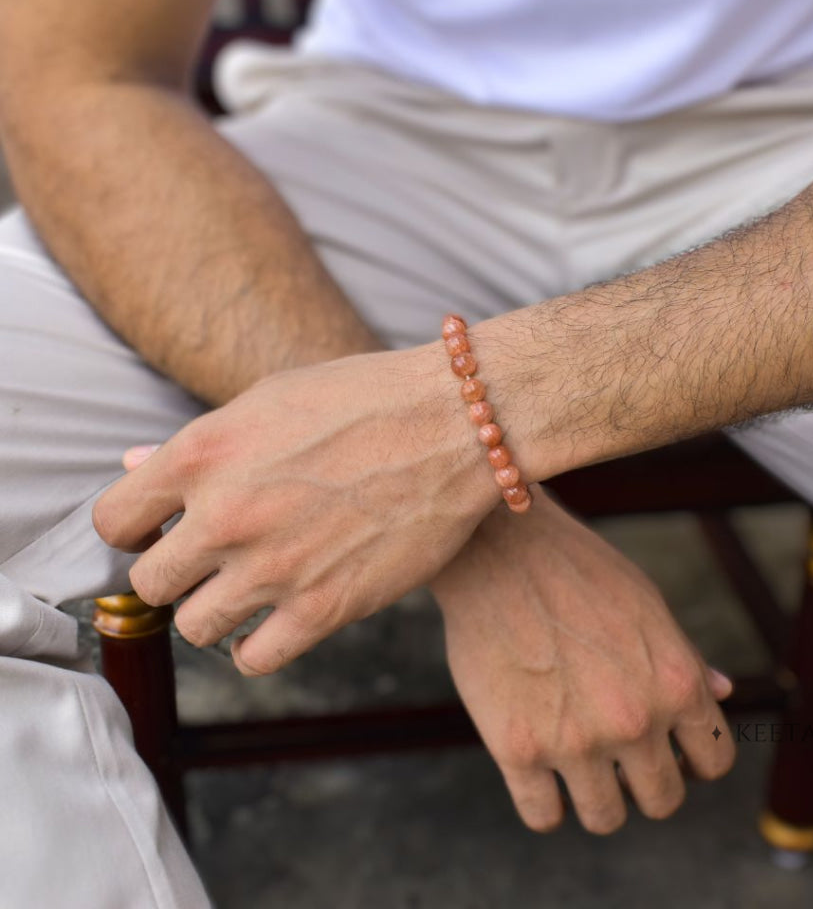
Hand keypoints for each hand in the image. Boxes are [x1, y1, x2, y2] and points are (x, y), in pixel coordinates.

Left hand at [93, 346, 497, 675]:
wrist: (455, 425)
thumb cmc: (367, 399)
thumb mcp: (272, 398)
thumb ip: (203, 443)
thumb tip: (136, 465)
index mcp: (204, 453)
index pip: (112, 521)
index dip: (132, 531)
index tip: (158, 533)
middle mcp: (227, 514)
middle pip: (149, 584)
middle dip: (176, 573)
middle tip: (211, 561)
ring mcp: (274, 567)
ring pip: (195, 627)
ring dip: (216, 610)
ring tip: (251, 587)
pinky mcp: (324, 607)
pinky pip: (254, 658)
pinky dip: (257, 645)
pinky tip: (279, 616)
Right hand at [430, 489, 734, 834]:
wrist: (498, 549)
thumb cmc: (577, 570)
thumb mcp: (646, 603)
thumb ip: (684, 656)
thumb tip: (722, 693)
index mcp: (676, 682)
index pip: (713, 761)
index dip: (693, 759)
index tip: (669, 750)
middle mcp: (634, 720)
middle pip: (662, 800)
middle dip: (645, 783)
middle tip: (617, 756)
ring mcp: (575, 741)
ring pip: (605, 817)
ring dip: (596, 797)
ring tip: (578, 764)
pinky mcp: (516, 749)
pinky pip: (543, 817)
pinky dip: (545, 803)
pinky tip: (539, 770)